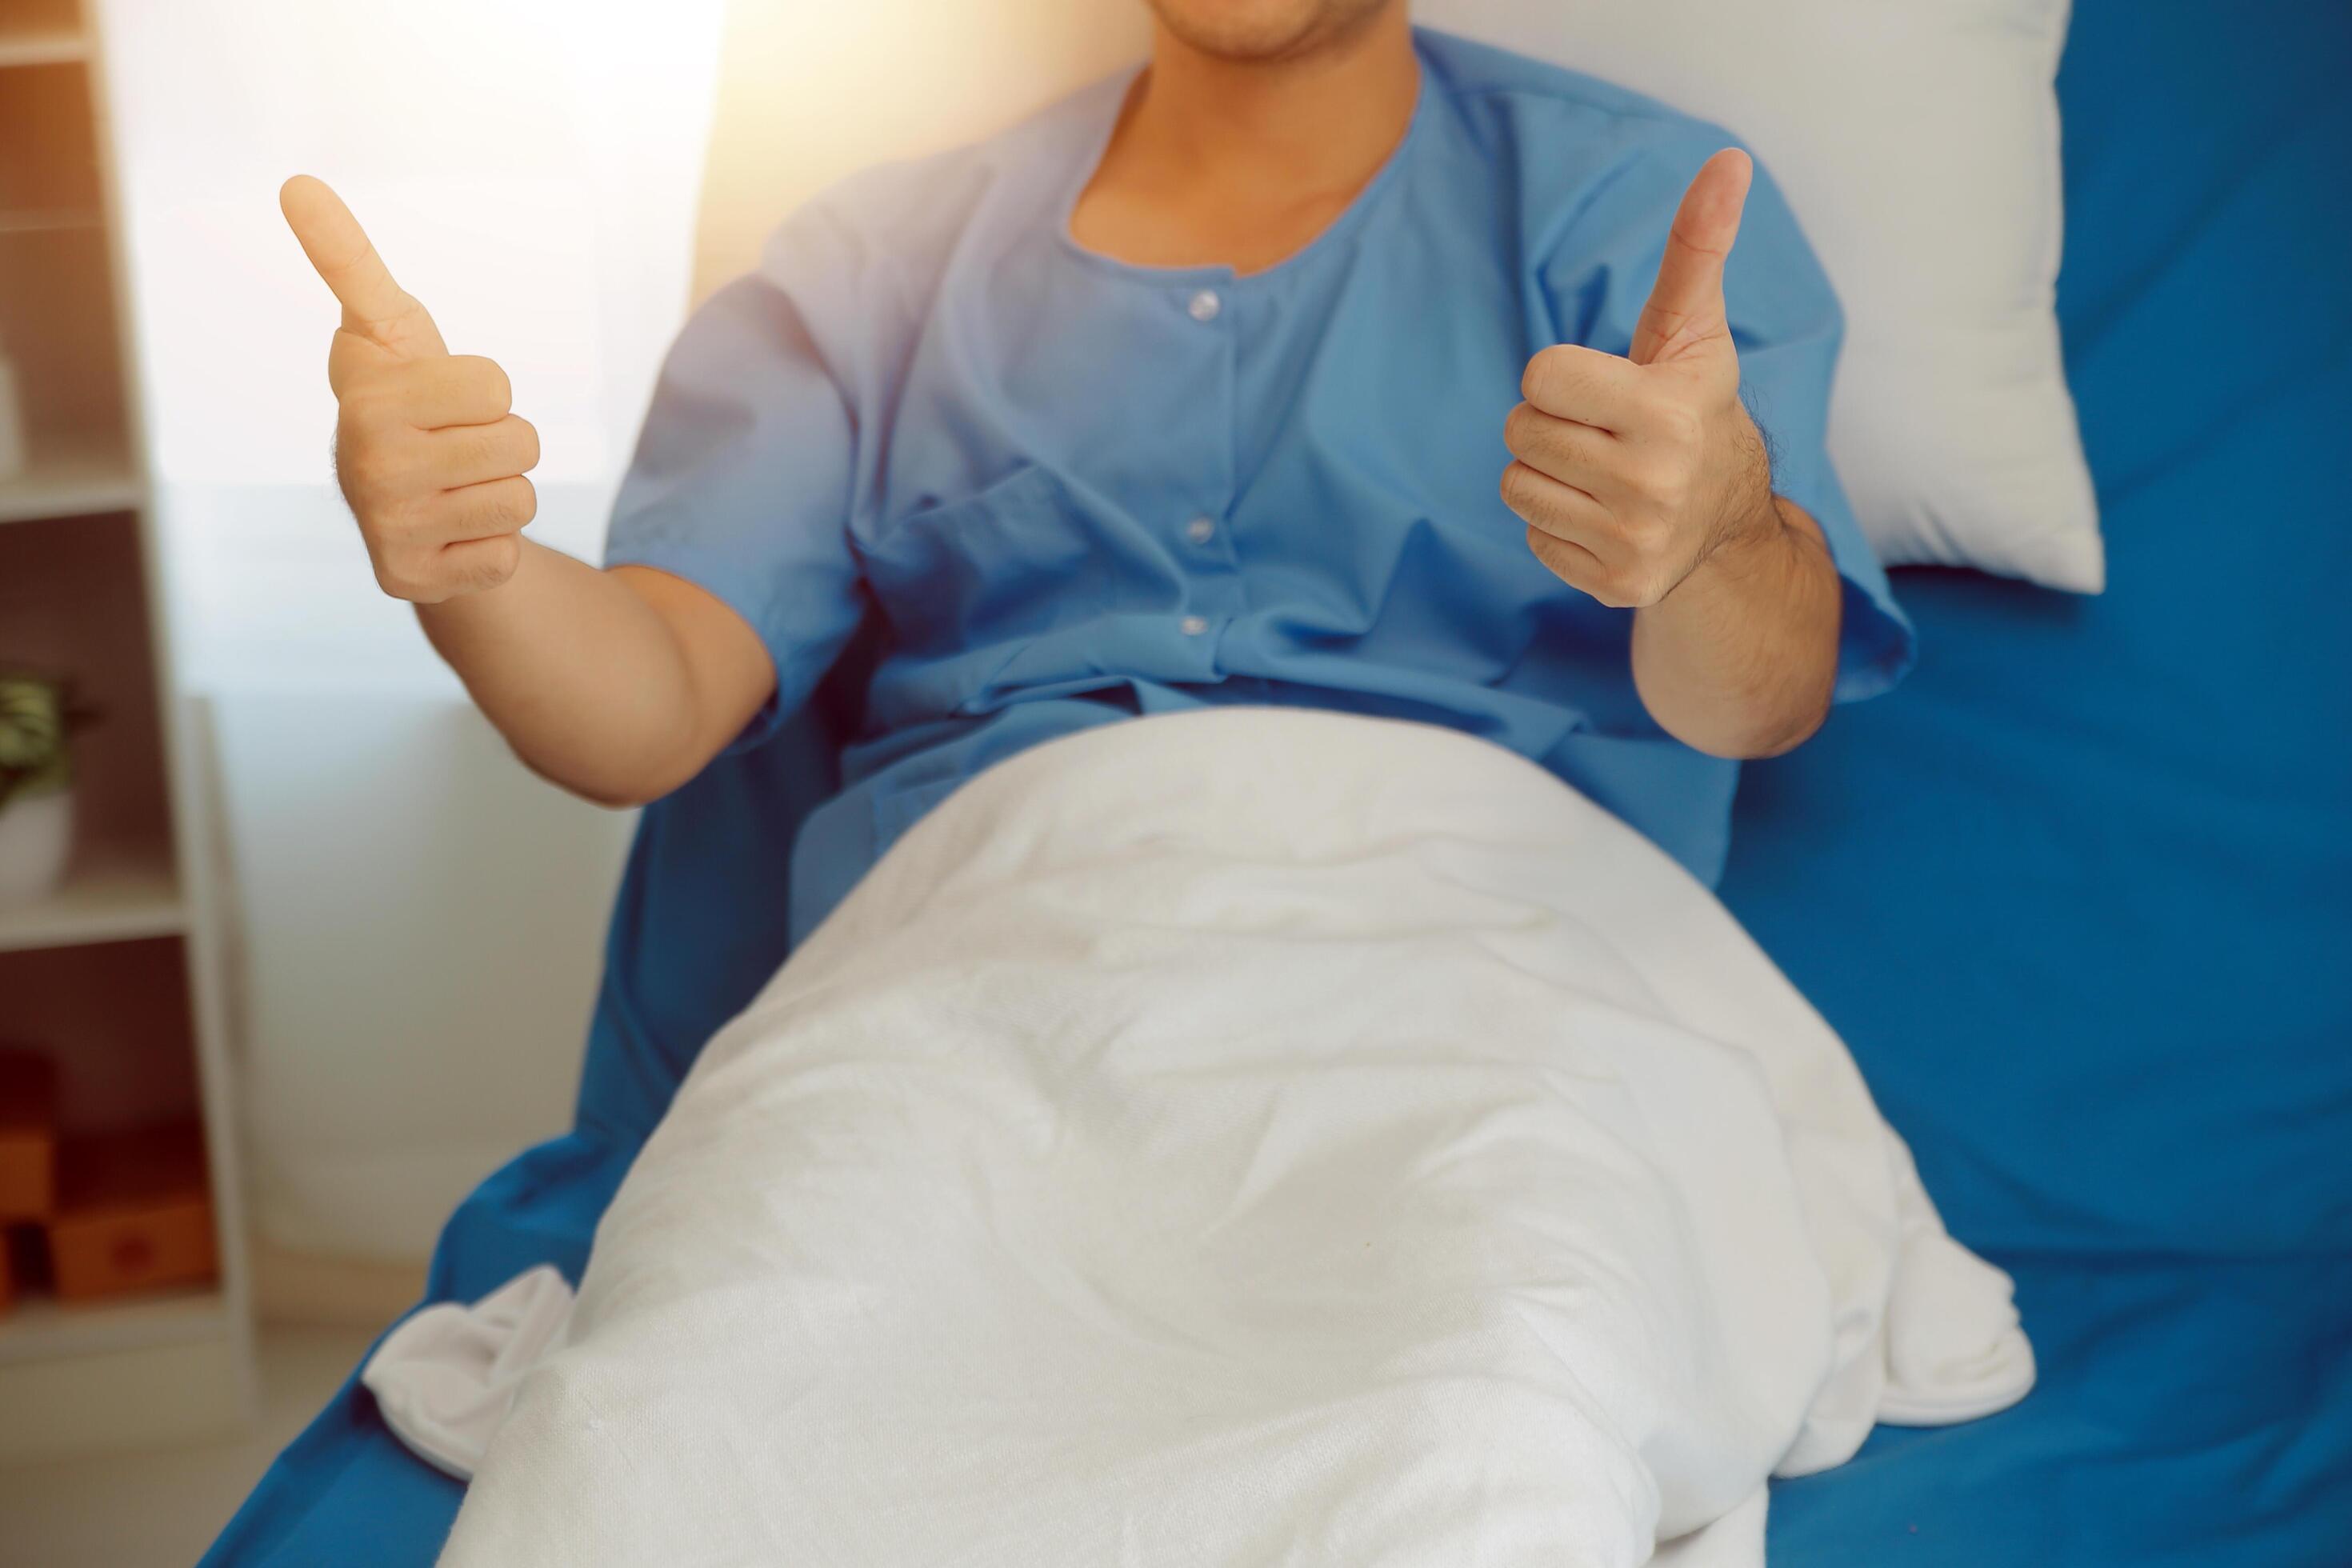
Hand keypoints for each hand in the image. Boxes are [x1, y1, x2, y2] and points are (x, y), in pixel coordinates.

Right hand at [280, 176, 538, 602]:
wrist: (400, 507)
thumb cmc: (405, 399)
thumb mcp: (385, 326)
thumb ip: (348, 258)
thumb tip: (295, 180)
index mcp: (367, 396)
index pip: (496, 383)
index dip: (485, 388)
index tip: (440, 393)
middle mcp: (367, 464)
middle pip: (522, 442)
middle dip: (504, 443)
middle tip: (456, 449)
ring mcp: (388, 528)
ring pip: (522, 499)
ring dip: (502, 494)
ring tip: (455, 489)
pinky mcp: (413, 583)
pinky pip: (507, 557)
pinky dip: (492, 549)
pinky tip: (451, 538)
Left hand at [1501, 149, 1779, 609]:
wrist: (1728, 513)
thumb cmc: (1693, 401)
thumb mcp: (1693, 327)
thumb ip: (1698, 246)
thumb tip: (1729, 159)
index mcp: (1666, 413)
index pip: (1539, 375)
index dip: (1561, 375)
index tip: (1604, 387)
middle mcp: (1653, 482)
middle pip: (1519, 433)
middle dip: (1550, 424)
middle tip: (1601, 431)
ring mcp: (1635, 540)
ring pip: (1516, 487)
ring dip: (1546, 475)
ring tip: (1600, 472)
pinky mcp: (1616, 585)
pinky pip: (1532, 538)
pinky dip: (1558, 525)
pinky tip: (1604, 514)